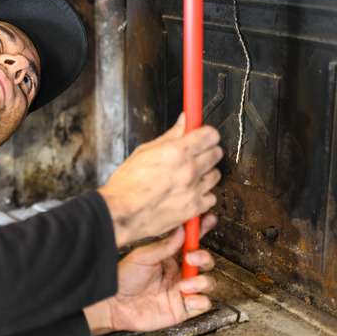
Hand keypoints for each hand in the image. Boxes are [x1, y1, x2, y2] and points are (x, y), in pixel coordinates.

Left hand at [83, 214, 217, 335]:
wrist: (114, 304)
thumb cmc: (124, 278)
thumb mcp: (143, 257)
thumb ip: (164, 246)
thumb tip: (182, 229)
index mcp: (170, 257)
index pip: (191, 242)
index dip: (202, 230)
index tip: (209, 218)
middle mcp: (179, 272)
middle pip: (205, 261)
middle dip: (203, 257)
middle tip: (190, 257)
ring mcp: (182, 290)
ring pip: (208, 282)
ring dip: (202, 281)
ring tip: (185, 284)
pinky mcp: (183, 308)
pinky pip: (203, 304)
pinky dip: (201, 301)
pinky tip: (188, 298)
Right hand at [97, 113, 221, 246]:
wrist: (120, 213)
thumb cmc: (126, 185)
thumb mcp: (143, 152)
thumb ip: (169, 136)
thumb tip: (183, 122)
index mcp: (177, 152)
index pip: (210, 135)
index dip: (205, 134)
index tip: (201, 135)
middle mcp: (189, 170)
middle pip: (216, 153)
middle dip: (206, 151)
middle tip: (194, 154)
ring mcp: (193, 191)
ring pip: (215, 175)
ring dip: (205, 173)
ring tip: (189, 175)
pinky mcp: (193, 209)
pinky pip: (211, 198)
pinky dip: (203, 195)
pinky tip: (190, 192)